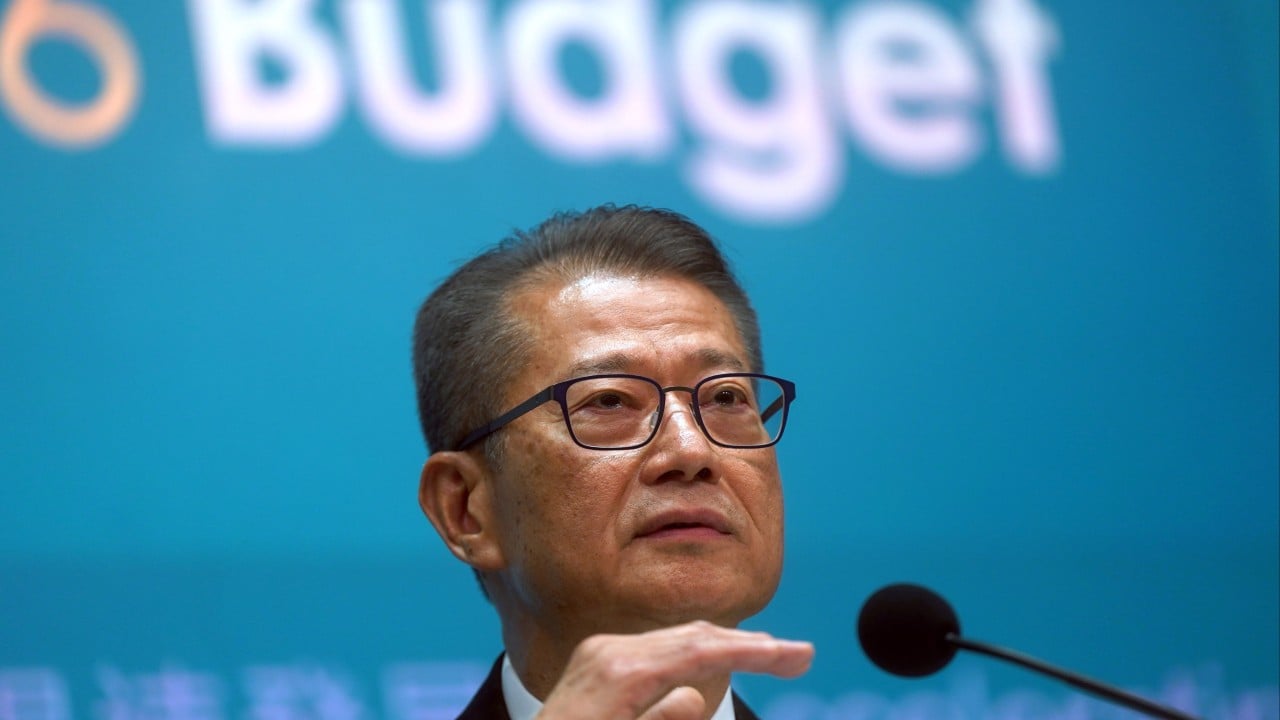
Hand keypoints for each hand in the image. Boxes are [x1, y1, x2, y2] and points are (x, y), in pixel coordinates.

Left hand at [535, 620, 812, 719]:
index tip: (799, 656)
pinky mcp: (597, 659)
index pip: (701, 651)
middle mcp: (609, 651)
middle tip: (801, 656)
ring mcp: (601, 652)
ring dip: (727, 644)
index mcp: (619, 673)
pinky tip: (718, 655)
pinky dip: (695, 650)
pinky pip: (658, 648)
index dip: (755, 651)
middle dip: (750, 643)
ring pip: (679, 638)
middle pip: (695, 636)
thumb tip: (692, 695)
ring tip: (770, 654)